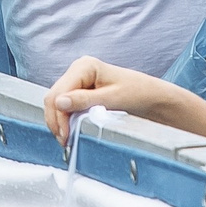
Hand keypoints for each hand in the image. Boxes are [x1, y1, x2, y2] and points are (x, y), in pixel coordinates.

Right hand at [42, 57, 188, 146]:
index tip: (65, 135)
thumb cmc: (137, 93)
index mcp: (84, 66)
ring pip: (57, 102)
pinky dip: (65, 118)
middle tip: (64, 140)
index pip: (58, 92)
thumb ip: (84, 100)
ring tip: (67, 138)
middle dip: (56, 120)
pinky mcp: (80, 90)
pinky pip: (65, 105)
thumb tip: (59, 103)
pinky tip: (71, 129)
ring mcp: (78, 79)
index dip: (58, 116)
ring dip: (59, 120)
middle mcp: (78, 69)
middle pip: (54, 96)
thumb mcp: (112, 99)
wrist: (151, 97)